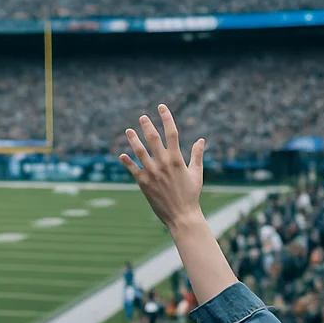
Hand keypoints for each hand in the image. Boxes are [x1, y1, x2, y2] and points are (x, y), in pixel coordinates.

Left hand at [120, 105, 205, 229]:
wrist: (182, 215)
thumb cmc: (191, 194)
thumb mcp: (197, 173)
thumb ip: (197, 155)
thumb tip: (201, 140)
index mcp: (177, 159)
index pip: (171, 133)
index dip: (166, 118)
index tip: (161, 107)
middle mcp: (163, 163)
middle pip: (153, 139)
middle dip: (147, 126)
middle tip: (142, 117)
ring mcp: (152, 173)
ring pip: (139, 152)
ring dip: (133, 140)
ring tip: (128, 131)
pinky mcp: (143, 183)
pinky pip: (132, 169)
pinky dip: (127, 161)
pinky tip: (122, 155)